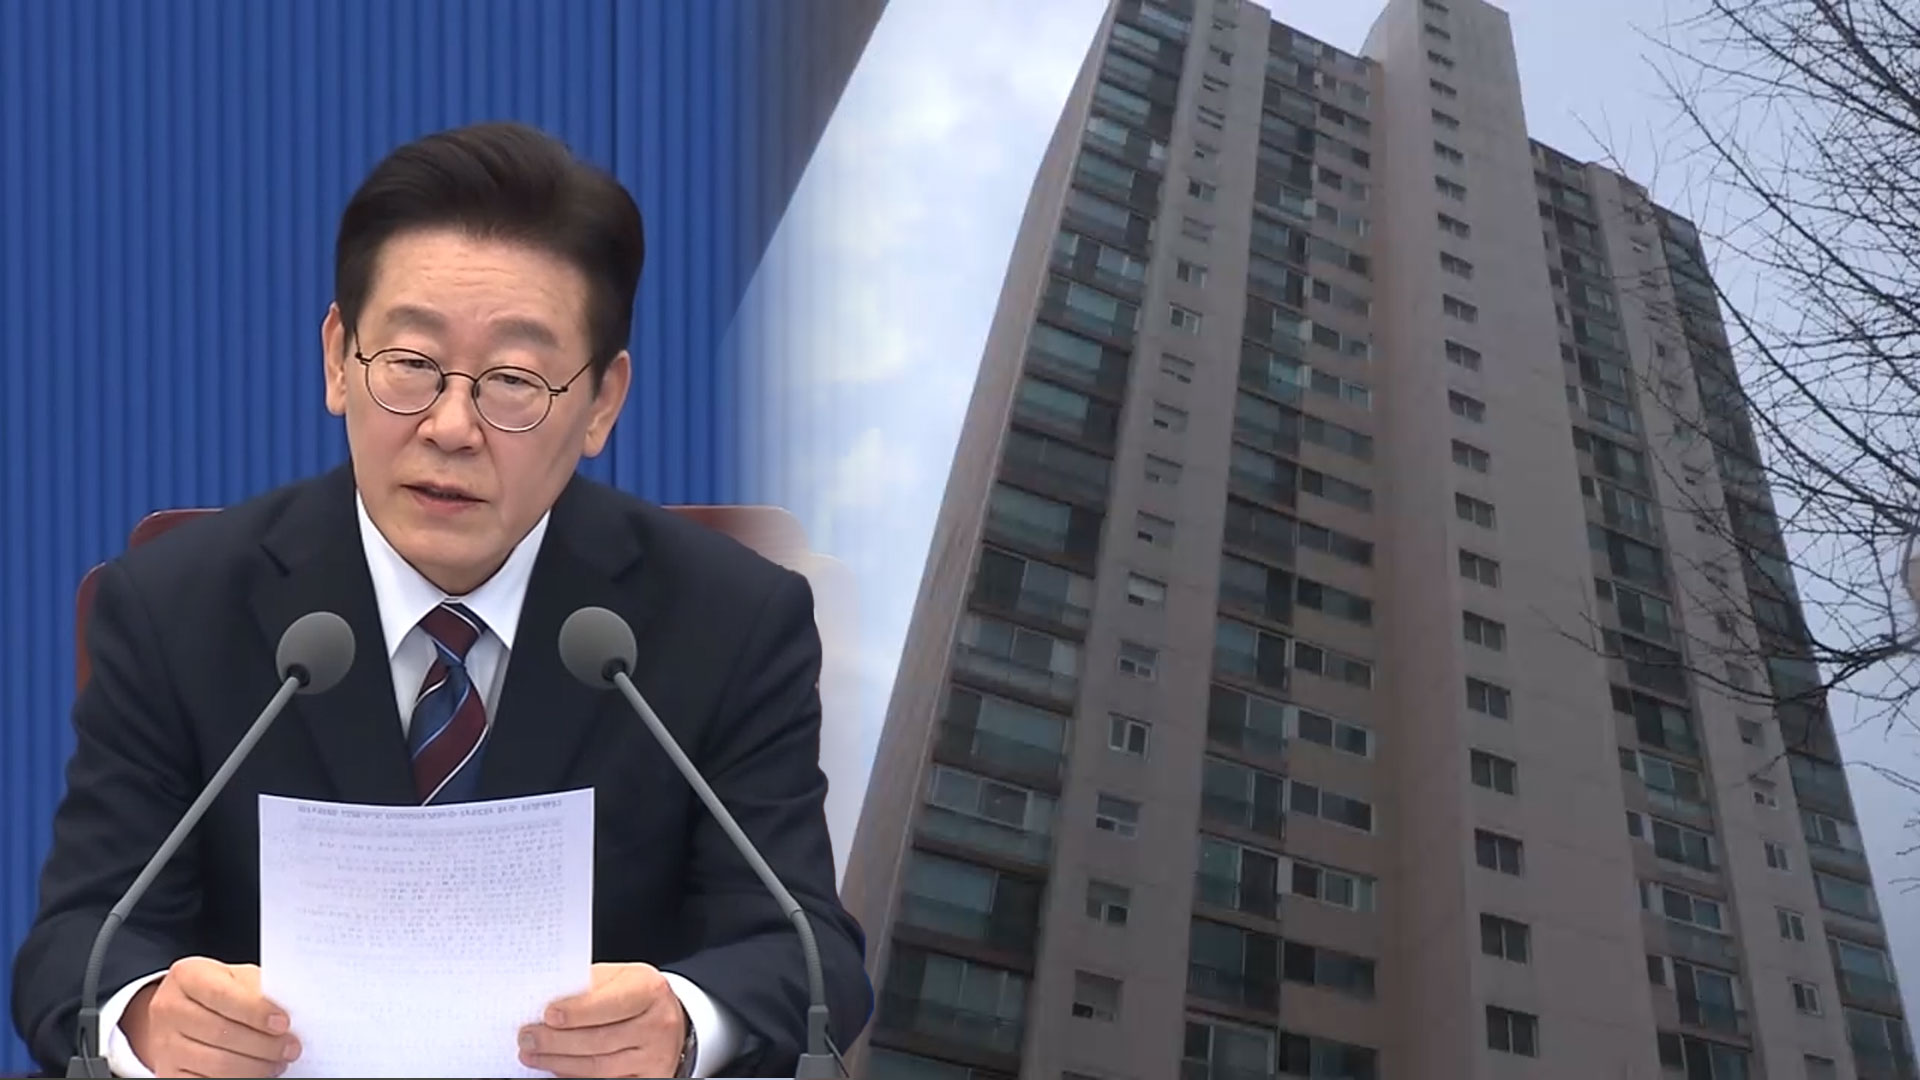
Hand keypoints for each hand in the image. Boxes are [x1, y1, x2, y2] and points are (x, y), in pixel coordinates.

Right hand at [121, 957, 298, 1077]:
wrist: (178, 1014)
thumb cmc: (218, 991)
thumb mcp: (234, 977)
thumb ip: (256, 989)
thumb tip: (287, 1010)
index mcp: (187, 977)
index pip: (222, 995)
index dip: (255, 1011)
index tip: (283, 1023)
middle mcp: (169, 1009)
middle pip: (221, 1033)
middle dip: (263, 1044)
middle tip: (291, 1048)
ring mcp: (165, 1044)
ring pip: (217, 1063)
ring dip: (255, 1067)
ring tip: (278, 1063)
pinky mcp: (169, 1073)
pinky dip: (239, 1079)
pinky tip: (257, 1074)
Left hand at [518, 962, 687, 1077]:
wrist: (666, 1016)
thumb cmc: (635, 993)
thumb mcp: (618, 978)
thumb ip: (589, 987)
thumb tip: (546, 1001)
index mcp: (650, 990)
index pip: (611, 1004)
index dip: (578, 1012)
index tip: (548, 1015)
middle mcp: (658, 1024)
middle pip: (600, 1040)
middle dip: (557, 1041)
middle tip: (528, 1038)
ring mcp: (656, 1056)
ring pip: (599, 1066)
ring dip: (559, 1062)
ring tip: (532, 1054)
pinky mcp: (650, 1078)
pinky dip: (575, 1075)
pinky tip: (556, 1067)